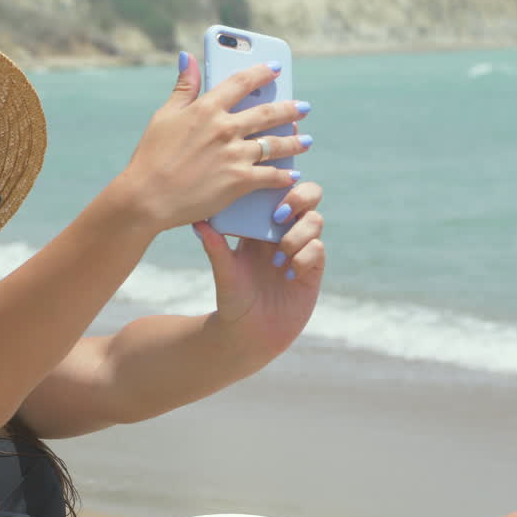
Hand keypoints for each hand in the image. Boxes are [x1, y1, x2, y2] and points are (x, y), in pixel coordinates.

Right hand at [111, 53, 307, 231]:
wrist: (147, 198)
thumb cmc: (150, 157)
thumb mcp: (164, 116)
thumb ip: (184, 87)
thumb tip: (189, 57)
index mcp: (206, 108)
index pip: (241, 82)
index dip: (261, 72)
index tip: (275, 68)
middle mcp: (224, 128)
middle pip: (267, 113)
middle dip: (289, 109)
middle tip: (303, 107)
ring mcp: (234, 155)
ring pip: (274, 144)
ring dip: (294, 142)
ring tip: (305, 141)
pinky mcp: (239, 181)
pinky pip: (270, 176)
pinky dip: (283, 176)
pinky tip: (292, 175)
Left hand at [193, 179, 324, 362]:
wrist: (250, 333)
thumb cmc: (234, 299)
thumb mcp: (224, 272)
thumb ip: (216, 248)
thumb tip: (198, 224)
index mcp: (261, 224)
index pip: (277, 191)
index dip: (280, 184)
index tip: (266, 194)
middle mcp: (284, 231)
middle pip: (308, 195)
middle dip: (299, 198)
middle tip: (278, 217)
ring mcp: (302, 248)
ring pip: (315, 220)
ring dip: (296, 235)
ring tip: (278, 258)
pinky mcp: (314, 268)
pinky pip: (318, 248)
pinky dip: (303, 258)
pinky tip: (287, 276)